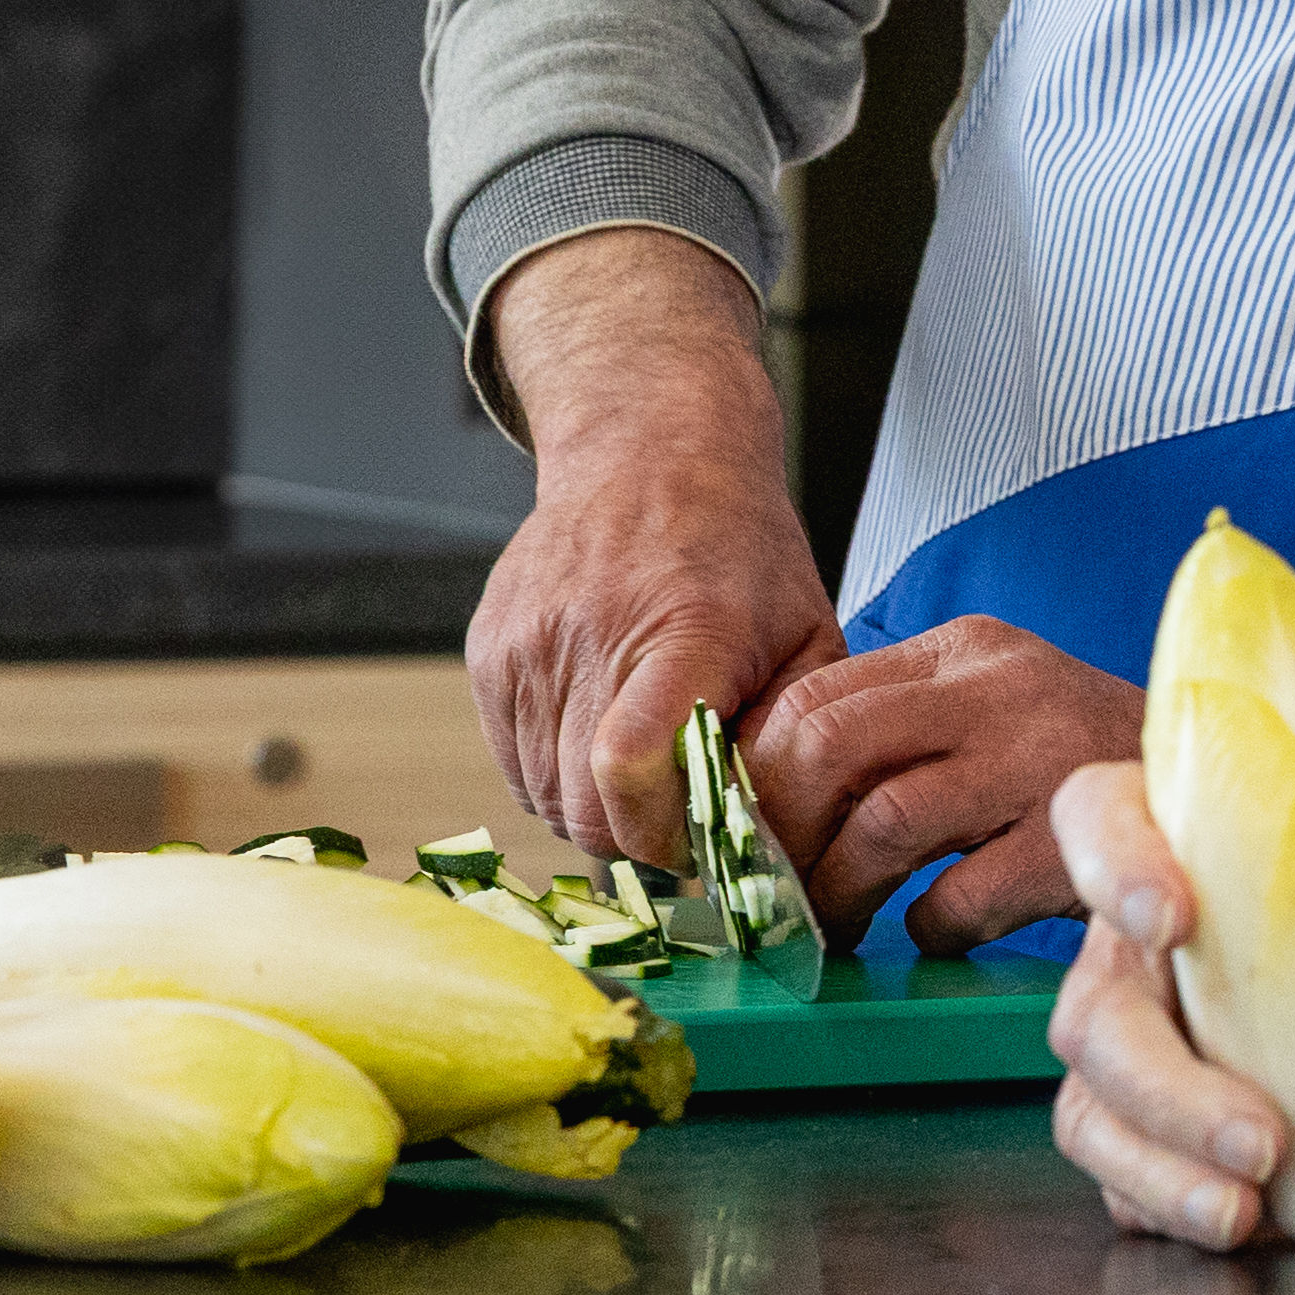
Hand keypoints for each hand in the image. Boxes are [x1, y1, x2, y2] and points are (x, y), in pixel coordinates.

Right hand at [463, 229, 830, 862]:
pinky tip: (604, 729)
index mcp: (687, 631)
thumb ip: (794, 738)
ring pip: (546, 798)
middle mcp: (592, 635)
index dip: (664, 830)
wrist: (649, 454)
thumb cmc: (740, 551)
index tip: (703, 833)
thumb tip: (773, 840)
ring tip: (648, 760)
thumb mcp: (806, 633)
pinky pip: (514, 764)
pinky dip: (557, 773)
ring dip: (597, 806)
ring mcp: (527, 645)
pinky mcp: (488, 653)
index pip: (632, 766)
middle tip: (680, 807)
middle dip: (637, 834)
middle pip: (585, 807)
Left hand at [749, 618, 1145, 952]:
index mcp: (968, 650)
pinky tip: (936, 929)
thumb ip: (902, 726)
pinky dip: (929, 927)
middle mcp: (1000, 691)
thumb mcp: (995, 704)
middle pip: (829, 745)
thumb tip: (772, 796)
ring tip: (835, 927)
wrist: (1226, 785)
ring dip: (838, 893)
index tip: (740, 832)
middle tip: (772, 887)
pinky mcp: (1071, 844)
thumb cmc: (1083, 759)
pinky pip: (957, 899)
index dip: (757, 774)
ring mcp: (1039, 764)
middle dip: (780, 829)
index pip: (817, 694)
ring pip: (882, 825)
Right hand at [1043, 760, 1294, 1248]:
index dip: (1110, 860)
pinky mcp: (1158, 1126)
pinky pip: (1128, 1175)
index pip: (1100, 815)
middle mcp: (1140, 945)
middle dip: (1162, 1086)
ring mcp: (1140, 1041)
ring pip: (1095, 1109)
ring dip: (1160, 1168)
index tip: (1175, 918)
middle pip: (1092, 1010)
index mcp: (1191, 845)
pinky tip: (1246, 1223)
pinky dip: (1175, 1205)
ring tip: (1245, 1208)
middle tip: (1261, 1138)